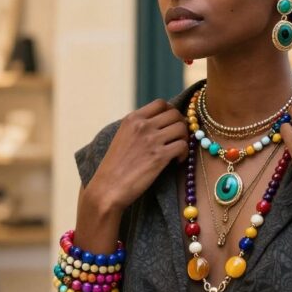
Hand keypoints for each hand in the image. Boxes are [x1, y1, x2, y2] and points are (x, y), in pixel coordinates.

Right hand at [84, 99, 188, 213]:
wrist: (107, 188)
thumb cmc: (114, 167)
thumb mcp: (122, 137)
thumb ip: (138, 127)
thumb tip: (159, 123)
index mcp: (132, 119)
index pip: (161, 103)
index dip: (171, 112)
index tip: (170, 125)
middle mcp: (142, 125)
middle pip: (175, 114)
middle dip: (180, 125)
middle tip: (177, 139)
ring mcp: (151, 140)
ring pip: (182, 128)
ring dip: (184, 139)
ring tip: (177, 151)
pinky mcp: (159, 157)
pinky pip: (183, 146)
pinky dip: (184, 154)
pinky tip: (176, 161)